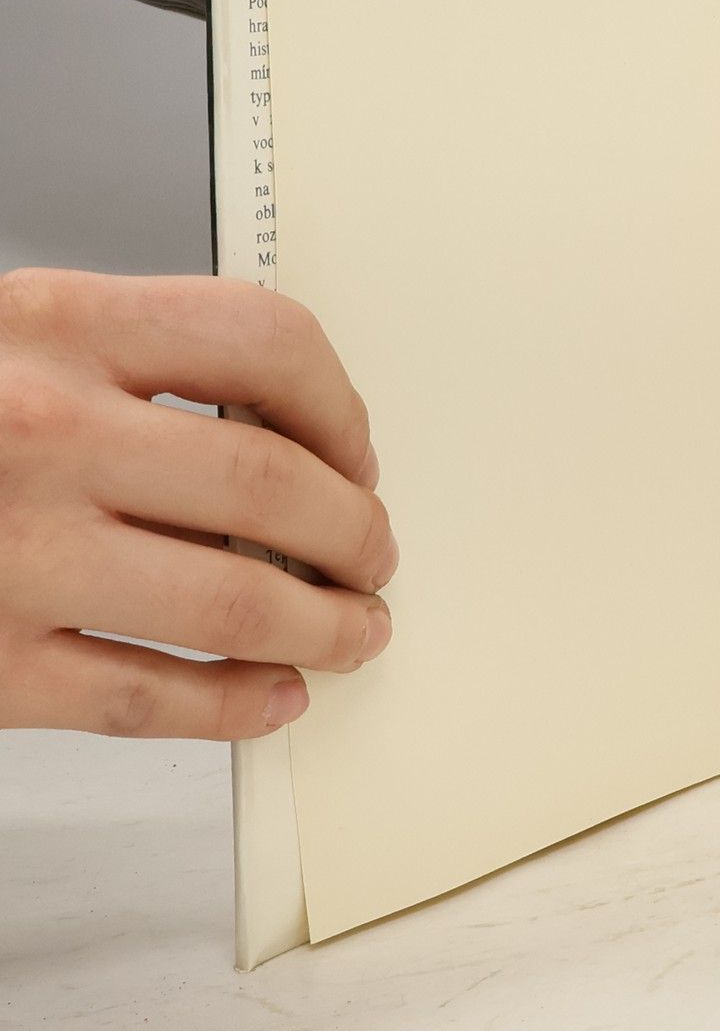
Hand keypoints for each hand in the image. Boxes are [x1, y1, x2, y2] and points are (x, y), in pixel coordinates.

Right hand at [0, 270, 394, 739]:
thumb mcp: (13, 340)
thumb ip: (133, 364)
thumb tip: (289, 435)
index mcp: (54, 326)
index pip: (266, 340)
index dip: (339, 405)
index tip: (358, 449)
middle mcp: (41, 433)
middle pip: (274, 486)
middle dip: (355, 532)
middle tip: (373, 555)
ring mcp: (12, 556)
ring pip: (233, 603)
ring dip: (324, 625)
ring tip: (353, 629)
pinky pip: (144, 699)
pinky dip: (233, 704)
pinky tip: (272, 696)